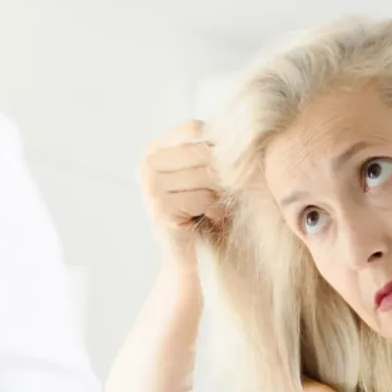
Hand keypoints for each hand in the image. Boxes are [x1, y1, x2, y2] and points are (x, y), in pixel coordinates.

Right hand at [135, 120, 226, 273]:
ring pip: (207, 174)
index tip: (230, 167)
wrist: (191, 263)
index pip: (195, 127)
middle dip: (225, 174)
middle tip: (227, 195)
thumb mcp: (205, 174)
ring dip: (222, 195)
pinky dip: (217, 212)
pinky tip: (212, 222)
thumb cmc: (205, 215)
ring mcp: (150, 188)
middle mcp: (146, 166)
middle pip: (203, 151)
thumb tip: (245, 127)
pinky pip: (205, 198)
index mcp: (153, 150)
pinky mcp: (160, 209)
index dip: (220, 145)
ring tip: (217, 210)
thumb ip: (211, 148)